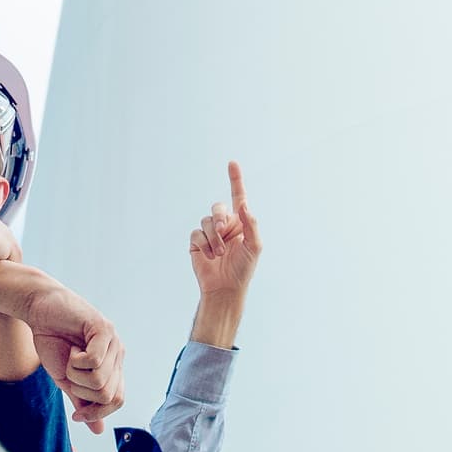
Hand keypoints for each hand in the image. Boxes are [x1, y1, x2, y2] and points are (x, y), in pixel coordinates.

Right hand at [26, 288, 125, 425]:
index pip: (117, 400)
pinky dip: (76, 361)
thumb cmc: (53, 342)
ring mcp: (114, 342)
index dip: (96, 413)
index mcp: (112, 368)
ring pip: (100, 381)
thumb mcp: (67, 380)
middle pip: (107, 395)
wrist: (40, 312)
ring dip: (76, 375)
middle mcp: (118, 355)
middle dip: (81, 391)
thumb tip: (98, 431)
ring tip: (71, 356)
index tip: (77, 416)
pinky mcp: (104, 329)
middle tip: (70, 371)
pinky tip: (73, 348)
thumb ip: (83, 403)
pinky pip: (95, 361)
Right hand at [188, 162, 259, 345]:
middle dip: (220, 217)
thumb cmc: (243, 269)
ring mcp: (210, 233)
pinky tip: (210, 257)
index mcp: (241, 222)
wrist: (225, 288)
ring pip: (206, 221)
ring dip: (214, 237)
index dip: (235, 179)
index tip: (232, 163)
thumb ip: (251, 224)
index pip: (237, 197)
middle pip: (218, 207)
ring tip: (219, 253)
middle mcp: (225, 224)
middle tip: (224, 230)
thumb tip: (243, 204)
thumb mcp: (254, 246)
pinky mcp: (197, 242)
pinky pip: (196, 233)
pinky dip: (204, 244)